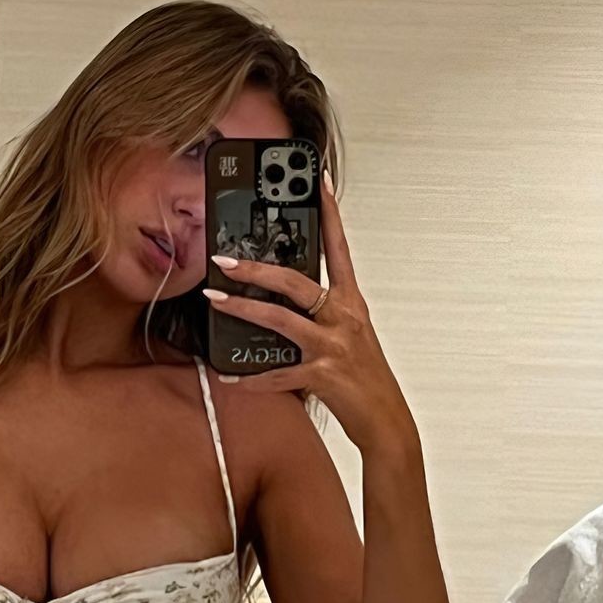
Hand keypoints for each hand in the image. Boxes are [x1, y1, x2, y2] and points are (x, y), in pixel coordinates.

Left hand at [203, 174, 412, 453]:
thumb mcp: (349, 336)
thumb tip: (282, 299)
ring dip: (243, 309)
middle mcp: (344, 318)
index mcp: (351, 303)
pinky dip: (252, 378)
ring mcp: (334, 346)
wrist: (387, 421)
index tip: (315, 181)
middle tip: (224, 259)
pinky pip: (279, 373)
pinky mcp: (324, 375)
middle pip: (296, 281)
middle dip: (256, 268)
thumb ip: (321, 313)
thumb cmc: (366, 379)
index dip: (328, 213)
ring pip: (281, 319)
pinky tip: (231, 377)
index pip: (338, 248)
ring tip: (215, 300)